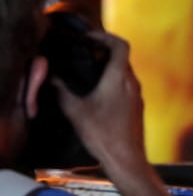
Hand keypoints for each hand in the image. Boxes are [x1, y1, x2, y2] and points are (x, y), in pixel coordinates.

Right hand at [53, 30, 145, 169]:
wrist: (126, 159)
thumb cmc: (103, 133)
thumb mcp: (77, 113)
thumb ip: (62, 94)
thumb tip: (52, 81)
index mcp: (119, 76)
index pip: (120, 44)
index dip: (106, 37)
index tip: (90, 38)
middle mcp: (131, 81)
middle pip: (122, 57)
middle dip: (104, 53)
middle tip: (86, 55)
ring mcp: (137, 94)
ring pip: (124, 72)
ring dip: (110, 69)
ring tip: (91, 74)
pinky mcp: (137, 106)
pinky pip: (127, 86)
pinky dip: (115, 82)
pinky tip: (101, 96)